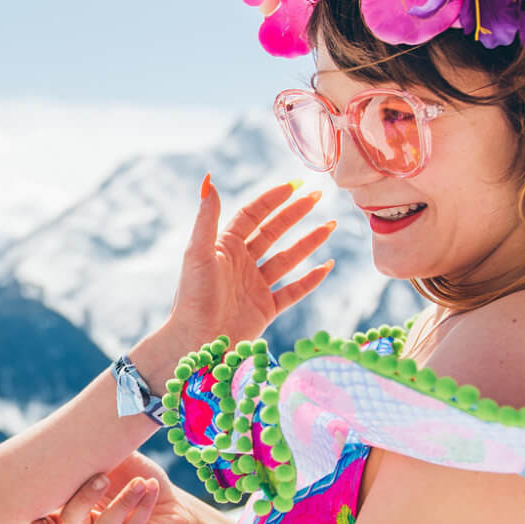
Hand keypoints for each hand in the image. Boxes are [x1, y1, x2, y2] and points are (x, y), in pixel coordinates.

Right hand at [29, 453, 196, 523]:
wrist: (176, 504)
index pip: (51, 517)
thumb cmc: (141, 479)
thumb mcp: (118, 458)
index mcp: (78, 506)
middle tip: (104, 477)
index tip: (37, 519)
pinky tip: (151, 489)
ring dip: (123, 501)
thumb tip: (82, 424)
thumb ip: (97, 449)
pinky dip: (141, 508)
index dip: (42, 521)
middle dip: (85, 497)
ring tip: (141, 483)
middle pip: (71, 519)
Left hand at [167, 177, 333, 350]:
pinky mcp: (265, 309)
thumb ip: (207, 218)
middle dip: (295, 213)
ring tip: (331, 226)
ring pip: (288, 258)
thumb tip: (209, 181)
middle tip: (318, 196)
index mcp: (225, 246)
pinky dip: (311, 279)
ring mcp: (255, 286)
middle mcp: (241, 263)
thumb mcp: (198, 253)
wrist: (197, 342)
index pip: (253, 215)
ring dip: (309, 242)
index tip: (295, 185)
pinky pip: (294, 291)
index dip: (273, 199)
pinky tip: (328, 266)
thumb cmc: (193, 297)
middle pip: (273, 231)